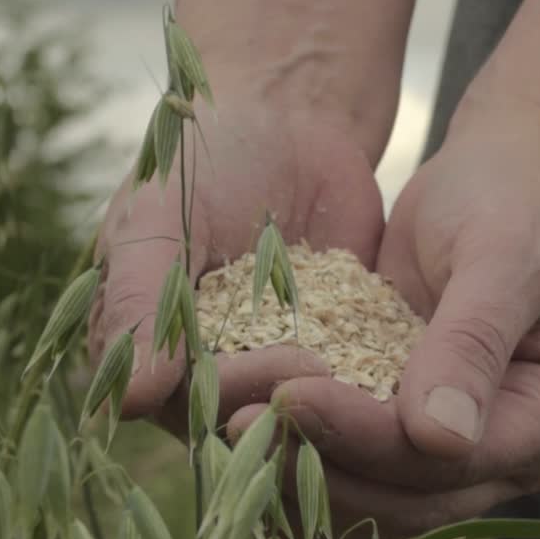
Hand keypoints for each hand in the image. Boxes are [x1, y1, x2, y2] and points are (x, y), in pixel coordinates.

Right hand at [87, 103, 385, 438]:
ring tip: (368, 382)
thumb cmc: (202, 157)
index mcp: (147, 351)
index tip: (275, 362)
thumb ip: (141, 302)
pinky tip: (409, 380)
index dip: (230, 392)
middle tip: (327, 369)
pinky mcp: (332, 356)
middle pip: (246, 418)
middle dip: (289, 401)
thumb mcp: (160, 217)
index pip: (185, 401)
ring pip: (301, 416)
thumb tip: (130, 401)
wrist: (287, 119)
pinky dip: (375, 389)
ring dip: (334, 412)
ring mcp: (270, 368)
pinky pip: (351, 386)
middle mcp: (206, 374)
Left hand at [229, 104, 539, 538]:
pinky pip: (356, 467)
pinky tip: (241, 438)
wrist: (510, 173)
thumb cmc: (515, 201)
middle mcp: (512, 455)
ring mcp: (462, 452)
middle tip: (234, 426)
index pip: (450, 458)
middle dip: (321, 467)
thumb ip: (472, 342)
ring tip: (222, 435)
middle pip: (410, 498)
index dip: (367, 438)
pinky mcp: (412, 432)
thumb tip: (441, 438)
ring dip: (301, 476)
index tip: (288, 397)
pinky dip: (302, 458)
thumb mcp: (502, 257)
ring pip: (376, 499)